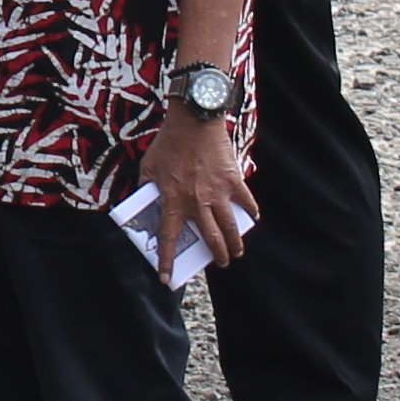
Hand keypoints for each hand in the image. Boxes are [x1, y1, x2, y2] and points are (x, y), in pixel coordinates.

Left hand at [147, 106, 256, 273]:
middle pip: (211, 240)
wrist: (193, 121)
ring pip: (231, 228)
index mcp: (174, 201)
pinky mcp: (234, 181)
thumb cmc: (168, 143)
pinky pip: (246, 202)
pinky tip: (253, 218)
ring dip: (236, 244)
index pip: (169, 239)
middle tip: (220, 263)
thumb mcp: (148, 167)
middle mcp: (197, 203)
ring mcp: (218, 193)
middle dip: (217, 256)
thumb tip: (146, 202)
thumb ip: (148, 188)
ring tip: (237, 251)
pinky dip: (251, 212)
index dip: (167, 262)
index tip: (166, 279)